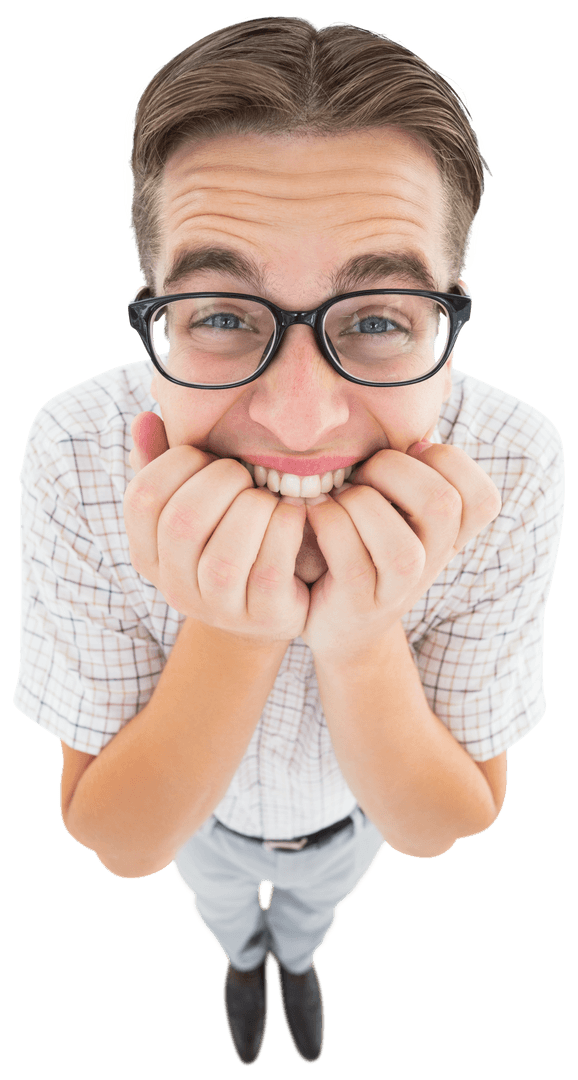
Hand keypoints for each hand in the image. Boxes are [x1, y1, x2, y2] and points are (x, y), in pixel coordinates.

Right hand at [124, 412, 309, 644]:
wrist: (271, 604)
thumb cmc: (231, 535)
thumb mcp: (197, 501)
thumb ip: (167, 462)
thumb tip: (145, 419)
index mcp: (148, 553)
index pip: (142, 498)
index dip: (175, 463)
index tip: (206, 455)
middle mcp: (174, 587)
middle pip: (182, 524)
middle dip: (220, 482)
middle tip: (244, 474)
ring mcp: (218, 609)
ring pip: (225, 557)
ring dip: (253, 510)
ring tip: (268, 497)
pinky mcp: (263, 616)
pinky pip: (269, 570)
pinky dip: (284, 530)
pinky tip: (292, 513)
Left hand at [300, 440, 501, 659]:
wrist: (339, 623)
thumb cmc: (363, 546)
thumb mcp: (397, 509)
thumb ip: (410, 467)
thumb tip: (416, 408)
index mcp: (452, 534)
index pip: (482, 495)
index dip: (446, 461)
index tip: (407, 455)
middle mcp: (434, 562)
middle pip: (442, 505)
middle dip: (393, 471)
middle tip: (363, 475)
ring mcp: (399, 589)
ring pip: (399, 544)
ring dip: (358, 505)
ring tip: (338, 501)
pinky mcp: (360, 603)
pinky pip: (350, 558)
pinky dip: (327, 523)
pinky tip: (317, 515)